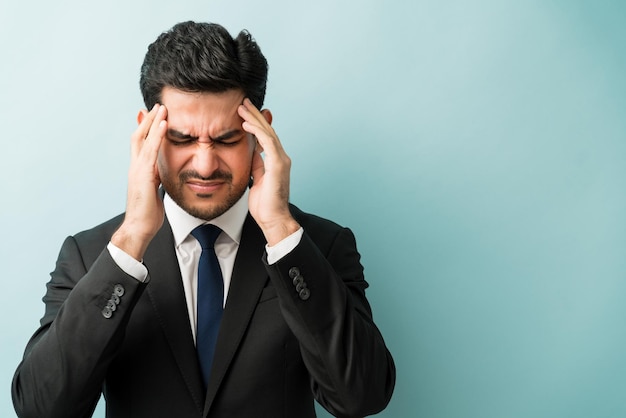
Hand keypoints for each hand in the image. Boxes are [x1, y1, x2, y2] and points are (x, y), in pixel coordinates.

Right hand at [111, 104, 167, 259]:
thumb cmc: (147, 214)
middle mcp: (135, 167)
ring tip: (161, 107)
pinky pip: (151, 151)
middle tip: (157, 104)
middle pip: (139, 136)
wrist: (139, 228)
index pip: (141, 144)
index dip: (146, 129)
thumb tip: (160, 176)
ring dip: (153, 122)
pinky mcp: (143, 175)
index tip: (153, 115)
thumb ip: (156, 181)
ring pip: (143, 139)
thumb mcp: (155, 192)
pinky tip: (164, 124)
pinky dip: (157, 136)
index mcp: (139, 170)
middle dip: (148, 119)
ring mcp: (137, 170)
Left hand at [238, 98, 299, 245]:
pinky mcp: (278, 164)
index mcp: (276, 161)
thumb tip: (252, 153)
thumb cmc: (265, 205)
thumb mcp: (256, 180)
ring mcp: (281, 160)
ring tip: (242, 106)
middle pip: (268, 130)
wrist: (273, 219)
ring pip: (268, 132)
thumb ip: (257, 165)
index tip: (245, 113)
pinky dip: (256, 131)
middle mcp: (281, 158)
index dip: (256, 124)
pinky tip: (245, 123)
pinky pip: (267, 142)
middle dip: (255, 115)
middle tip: (244, 101)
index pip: (266, 137)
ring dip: (254, 118)